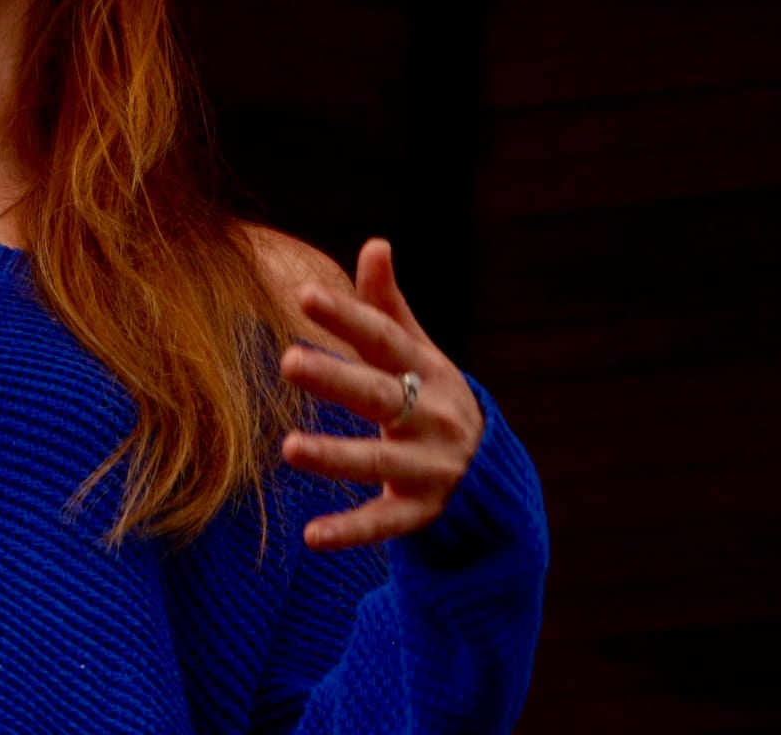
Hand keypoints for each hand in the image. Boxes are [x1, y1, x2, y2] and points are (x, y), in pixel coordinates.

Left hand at [279, 239, 484, 550]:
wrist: (493, 475)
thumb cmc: (435, 398)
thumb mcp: (420, 353)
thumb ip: (388, 306)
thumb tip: (374, 243)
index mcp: (427, 371)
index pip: (384, 339)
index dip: (348, 317)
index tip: (305, 295)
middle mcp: (432, 417)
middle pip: (381, 395)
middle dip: (337, 378)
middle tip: (288, 361)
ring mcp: (429, 467)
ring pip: (379, 462)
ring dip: (336, 456)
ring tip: (288, 447)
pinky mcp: (421, 511)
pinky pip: (384, 523)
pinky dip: (350, 531)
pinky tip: (312, 536)